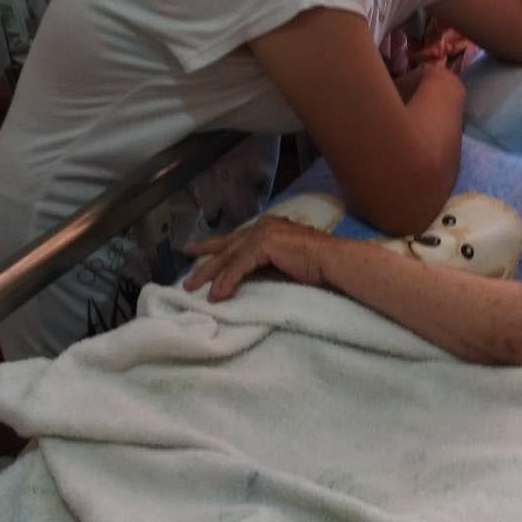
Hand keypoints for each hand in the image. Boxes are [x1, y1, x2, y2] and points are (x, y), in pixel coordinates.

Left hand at [183, 216, 335, 302]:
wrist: (334, 261)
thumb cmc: (319, 265)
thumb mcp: (287, 262)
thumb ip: (269, 263)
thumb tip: (252, 277)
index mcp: (270, 227)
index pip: (237, 238)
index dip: (216, 247)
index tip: (198, 253)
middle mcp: (263, 225)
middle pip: (227, 246)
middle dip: (205, 260)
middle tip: (187, 273)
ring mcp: (263, 233)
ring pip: (228, 256)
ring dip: (209, 275)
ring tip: (193, 288)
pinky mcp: (263, 245)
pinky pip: (238, 266)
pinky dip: (226, 282)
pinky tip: (217, 295)